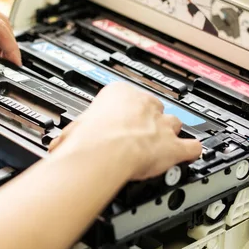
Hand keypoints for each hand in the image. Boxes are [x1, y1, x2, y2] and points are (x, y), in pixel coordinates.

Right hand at [48, 82, 201, 180]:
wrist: (104, 151)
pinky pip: (192, 146)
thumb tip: (57, 146)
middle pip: (153, 107)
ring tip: (164, 142)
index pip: (126, 96)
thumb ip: (72, 134)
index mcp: (118, 94)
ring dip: (170, 133)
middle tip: (139, 131)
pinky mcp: (174, 146)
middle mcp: (143, 106)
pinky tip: (190, 154)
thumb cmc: (88, 138)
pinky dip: (192, 151)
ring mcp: (161, 125)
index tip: (118, 118)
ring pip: (174, 123)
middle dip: (149, 119)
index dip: (124, 111)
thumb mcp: (73, 129)